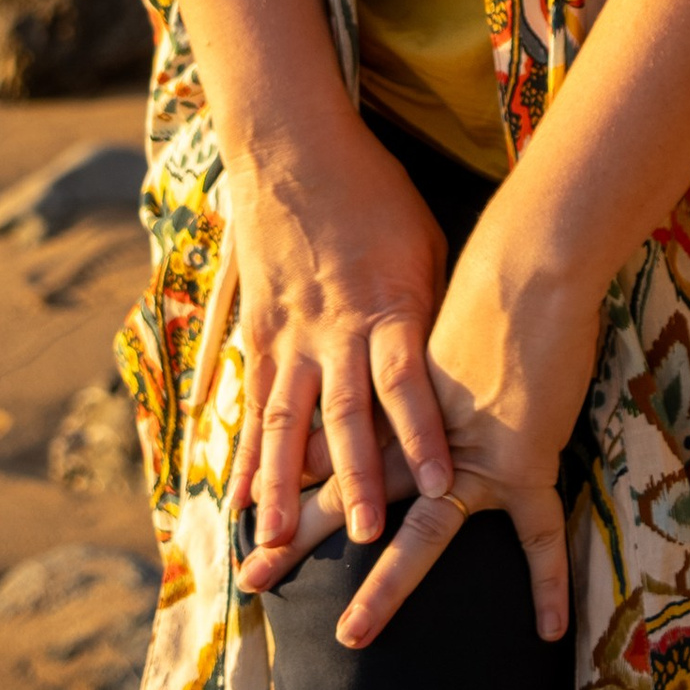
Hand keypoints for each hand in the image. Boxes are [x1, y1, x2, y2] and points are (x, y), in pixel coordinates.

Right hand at [223, 111, 453, 554]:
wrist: (294, 147)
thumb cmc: (374, 193)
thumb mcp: (423, 241)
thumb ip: (430, 309)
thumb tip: (455, 369)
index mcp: (385, 302)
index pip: (407, 381)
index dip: (424, 435)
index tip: (444, 485)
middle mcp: (333, 327)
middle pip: (342, 414)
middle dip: (353, 480)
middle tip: (361, 537)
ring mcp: (287, 332)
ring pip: (281, 420)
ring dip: (279, 485)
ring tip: (273, 542)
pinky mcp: (255, 331)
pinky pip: (247, 401)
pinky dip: (240, 451)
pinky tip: (234, 494)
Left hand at [240, 213, 604, 651]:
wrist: (532, 262)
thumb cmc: (487, 274)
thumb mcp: (422, 303)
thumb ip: (396, 338)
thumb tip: (370, 337)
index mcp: (388, 395)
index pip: (322, 446)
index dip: (282, 476)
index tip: (244, 508)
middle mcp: (416, 435)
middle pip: (345, 493)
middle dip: (295, 536)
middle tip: (248, 580)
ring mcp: (469, 456)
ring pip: (420, 534)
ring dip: (384, 586)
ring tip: (351, 637)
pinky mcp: (522, 463)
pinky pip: (540, 533)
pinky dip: (549, 580)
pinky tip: (549, 629)